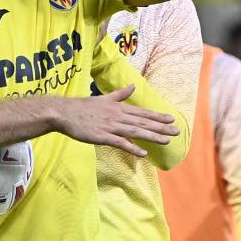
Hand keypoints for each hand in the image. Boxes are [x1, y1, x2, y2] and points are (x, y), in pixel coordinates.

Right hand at [55, 86, 178, 156]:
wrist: (64, 112)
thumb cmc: (82, 107)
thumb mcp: (104, 98)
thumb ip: (120, 94)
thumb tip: (133, 86)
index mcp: (118, 107)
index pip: (142, 112)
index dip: (157, 116)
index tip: (171, 119)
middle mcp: (117, 116)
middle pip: (142, 122)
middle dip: (160, 127)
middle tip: (176, 132)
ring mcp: (110, 126)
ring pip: (135, 132)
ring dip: (151, 136)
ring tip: (166, 141)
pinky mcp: (102, 136)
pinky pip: (120, 143)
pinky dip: (132, 147)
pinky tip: (142, 153)